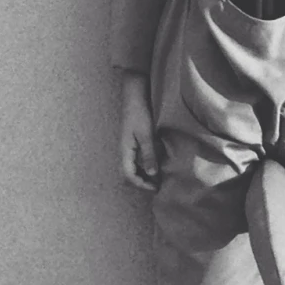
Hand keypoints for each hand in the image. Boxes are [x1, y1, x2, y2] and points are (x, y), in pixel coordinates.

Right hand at [118, 72, 159, 191]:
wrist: (134, 96)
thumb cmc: (139, 113)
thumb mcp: (146, 134)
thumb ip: (148, 154)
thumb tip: (151, 174)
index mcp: (125, 151)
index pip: (128, 176)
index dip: (141, 185)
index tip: (156, 188)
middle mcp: (124, 152)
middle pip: (129, 175)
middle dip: (142, 183)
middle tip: (158, 186)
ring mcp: (128, 147)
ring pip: (133, 168)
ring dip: (144, 175)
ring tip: (159, 178)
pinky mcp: (133, 143)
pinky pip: (137, 160)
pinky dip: (145, 165)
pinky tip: (157, 164)